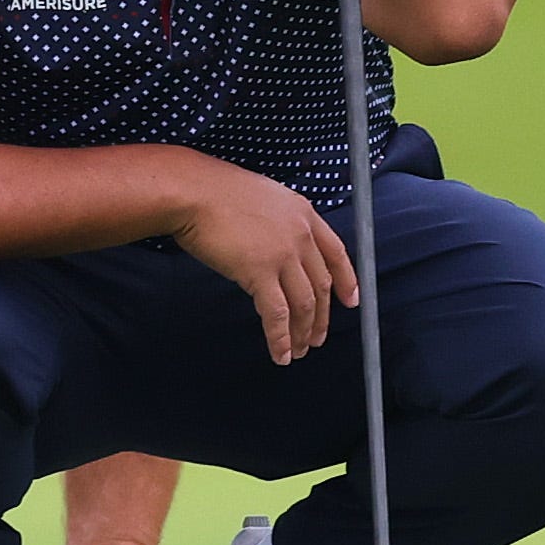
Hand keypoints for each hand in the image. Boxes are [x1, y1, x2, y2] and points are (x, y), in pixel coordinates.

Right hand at [170, 156, 360, 364]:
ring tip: (298, 351)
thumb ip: (279, 222)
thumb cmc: (215, 191)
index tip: (351, 300)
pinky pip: (276, 314)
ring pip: (304, 304)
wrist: (193, 192)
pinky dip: (280, 338)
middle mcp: (300, 235)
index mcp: (303, 213)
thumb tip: (278, 247)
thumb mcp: (264, 197)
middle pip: (321, 285)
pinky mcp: (259, 272)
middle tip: (317, 338)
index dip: (347, 281)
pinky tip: (280, 353)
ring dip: (302, 333)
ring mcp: (282, 254)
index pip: (336, 253)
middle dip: (321, 317)